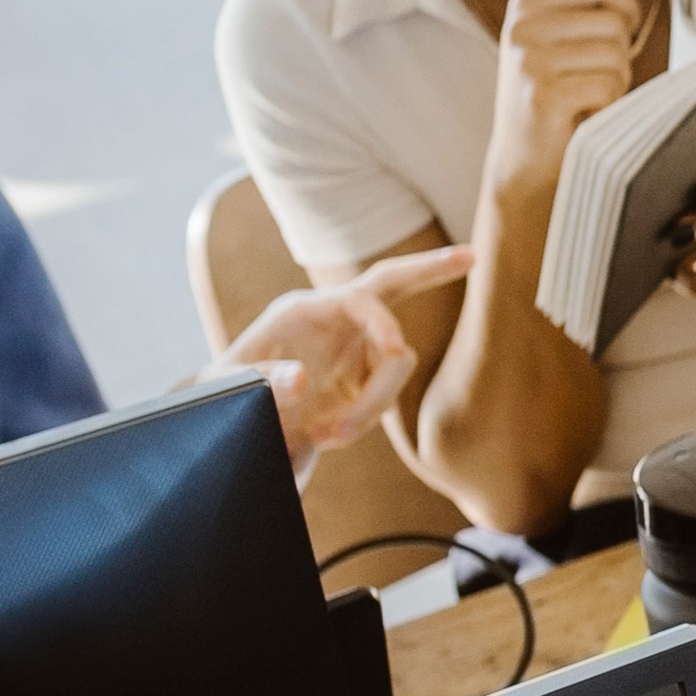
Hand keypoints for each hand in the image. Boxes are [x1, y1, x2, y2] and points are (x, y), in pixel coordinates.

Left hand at [222, 243, 475, 473]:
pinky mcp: (364, 382)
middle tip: (471, 257)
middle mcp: (336, 321)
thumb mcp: (227, 389)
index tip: (395, 348)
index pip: (363, 298)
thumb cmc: (224, 394)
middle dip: (432, 270)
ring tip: (330, 437)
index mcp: (305, 310)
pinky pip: (385, 399)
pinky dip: (362, 422)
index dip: (384, 320)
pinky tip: (329, 436)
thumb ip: (262, 381)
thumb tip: (304, 381)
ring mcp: (355, 350)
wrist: (233, 422)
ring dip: (373, 406)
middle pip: (394, 284)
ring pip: (399, 365)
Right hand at [486, 0, 651, 172]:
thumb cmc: (553, 97)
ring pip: (614, 56)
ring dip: (615, 84)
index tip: (623, 30)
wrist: (523, 160)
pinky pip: (607, 87)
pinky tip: (583, 116)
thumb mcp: (569, 41)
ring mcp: (529, 61)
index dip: (627, 6)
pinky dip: (607, 107)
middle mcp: (522, 28)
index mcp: (526, 5)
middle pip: (613, 21)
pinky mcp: (543, 95)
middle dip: (620, 55)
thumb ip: (599, 3)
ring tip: (587, 99)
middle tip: (593, 80)